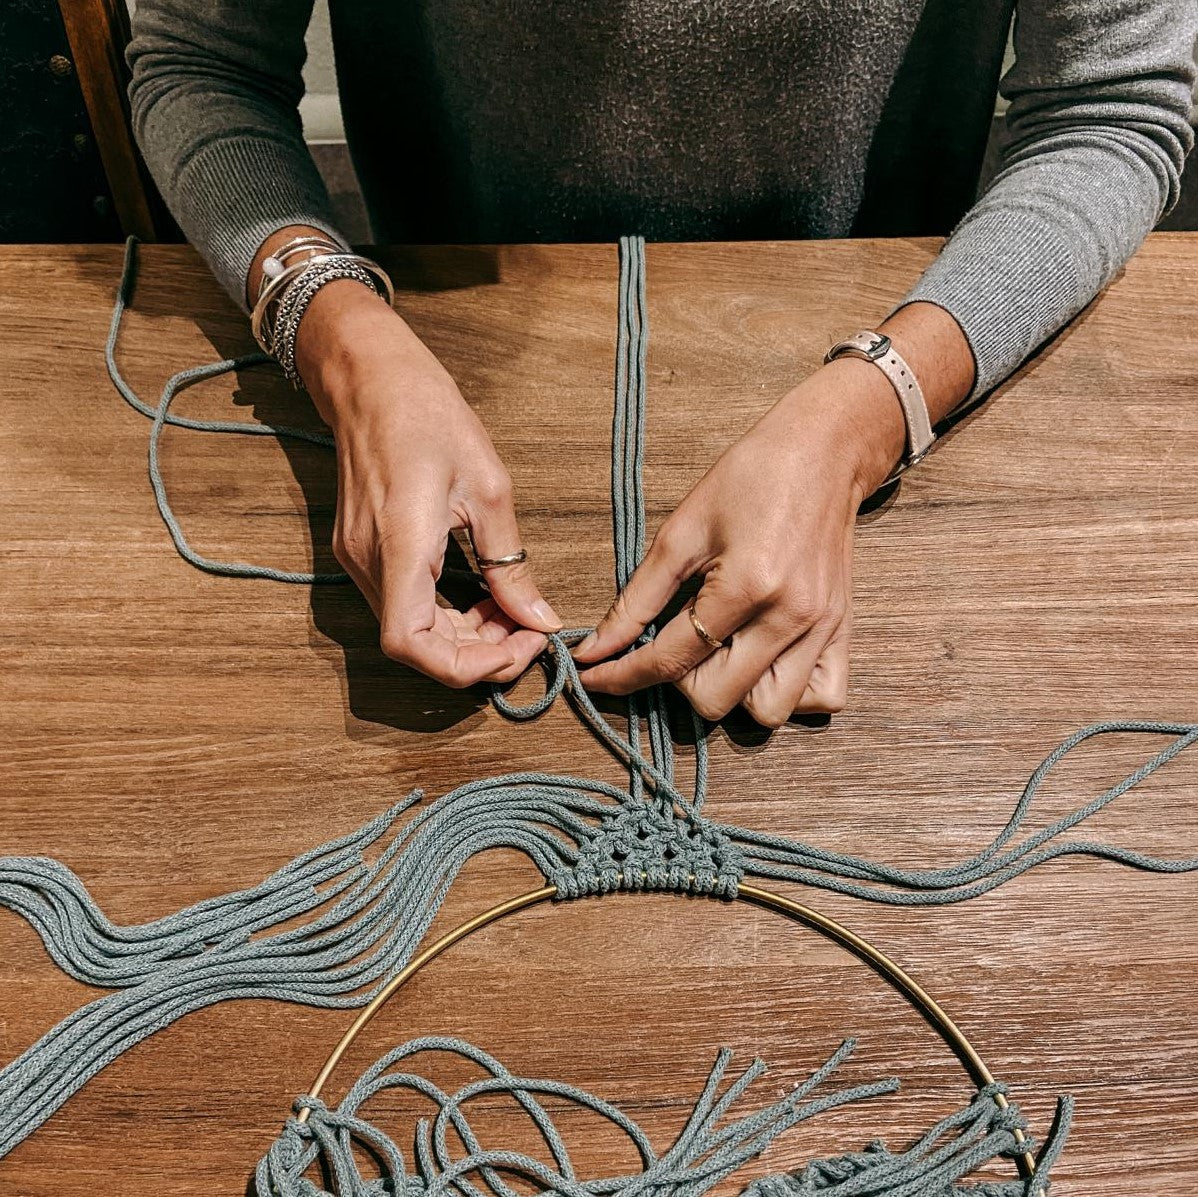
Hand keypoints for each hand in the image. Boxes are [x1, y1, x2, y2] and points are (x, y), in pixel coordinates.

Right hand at [296, 279, 561, 686]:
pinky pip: (404, 605)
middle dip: (479, 653)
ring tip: (513, 614)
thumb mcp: (490, 488)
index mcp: (400, 543)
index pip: (411, 645)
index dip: (465, 666)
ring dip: (465, 636)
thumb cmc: (429, 416)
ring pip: (412, 631)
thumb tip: (540, 619)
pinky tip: (483, 597)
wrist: (371, 378)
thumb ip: (512, 565)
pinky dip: (446, 615)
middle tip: (530, 632)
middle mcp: (367, 561)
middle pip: (417, 647)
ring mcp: (357, 560)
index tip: (517, 649)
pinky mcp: (361, 553)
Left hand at [571, 356, 907, 724]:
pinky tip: (764, 661)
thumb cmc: (750, 479)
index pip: (672, 658)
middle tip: (672, 644)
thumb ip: (637, 599)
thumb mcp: (681, 531)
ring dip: (734, 693)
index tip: (595, 676)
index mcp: (747, 586)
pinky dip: (788, 694)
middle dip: (678, 682)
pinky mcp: (845, 629)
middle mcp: (790, 617)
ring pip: (770, 712)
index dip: (623, 674)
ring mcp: (823, 628)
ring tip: (720, 653)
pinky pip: (823, 697)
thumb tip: (596, 648)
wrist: (823, 452)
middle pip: (718, 699)